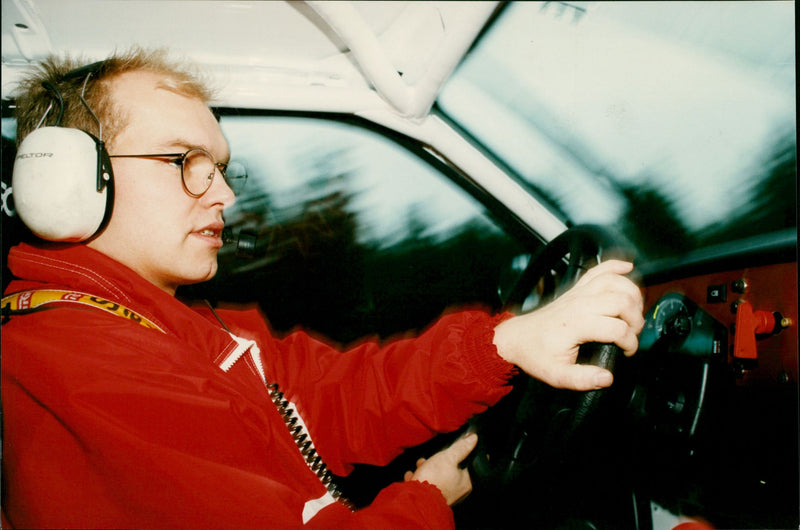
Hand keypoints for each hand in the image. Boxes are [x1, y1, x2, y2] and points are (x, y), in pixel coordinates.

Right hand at [403, 433, 477, 505]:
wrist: (416, 499)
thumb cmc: (435, 479)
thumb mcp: (448, 457)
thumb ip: (461, 448)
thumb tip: (473, 438)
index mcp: (465, 483)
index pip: (468, 465)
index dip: (462, 455)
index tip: (456, 449)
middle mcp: (456, 492)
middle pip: (450, 471)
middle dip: (439, 462)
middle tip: (433, 456)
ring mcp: (442, 497)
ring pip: (436, 478)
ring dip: (426, 469)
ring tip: (419, 464)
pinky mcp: (428, 499)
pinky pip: (424, 487)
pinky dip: (418, 480)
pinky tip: (411, 475)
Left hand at [493, 260, 643, 390]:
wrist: (517, 338)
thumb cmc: (536, 355)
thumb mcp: (556, 375)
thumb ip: (582, 379)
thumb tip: (607, 378)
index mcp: (577, 324)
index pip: (618, 328)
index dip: (630, 343)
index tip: (627, 353)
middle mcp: (580, 304)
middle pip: (622, 301)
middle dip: (636, 319)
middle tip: (632, 334)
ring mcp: (578, 293)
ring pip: (614, 281)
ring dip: (632, 294)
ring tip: (634, 312)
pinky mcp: (576, 289)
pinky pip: (597, 270)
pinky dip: (614, 265)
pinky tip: (627, 267)